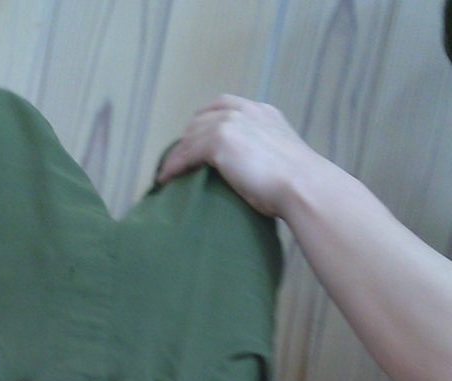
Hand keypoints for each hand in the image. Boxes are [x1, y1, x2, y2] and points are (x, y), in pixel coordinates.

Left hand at [157, 94, 323, 216]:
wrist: (303, 186)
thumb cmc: (298, 185)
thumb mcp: (282, 159)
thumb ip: (265, 155)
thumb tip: (255, 173)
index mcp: (263, 113)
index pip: (224, 106)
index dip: (206, 122)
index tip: (196, 141)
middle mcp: (246, 111)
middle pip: (202, 118)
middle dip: (187, 139)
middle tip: (177, 161)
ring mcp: (231, 123)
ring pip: (191, 136)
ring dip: (176, 155)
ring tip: (168, 173)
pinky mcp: (219, 141)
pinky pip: (186, 153)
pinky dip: (173, 166)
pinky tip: (166, 179)